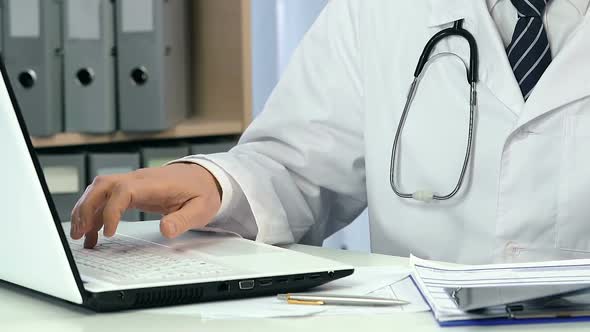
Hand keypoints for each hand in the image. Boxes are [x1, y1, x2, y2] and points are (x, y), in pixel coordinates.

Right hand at [70, 163, 221, 248]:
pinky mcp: (132, 189)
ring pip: (99, 189)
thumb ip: (183, 220)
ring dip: (86, 210)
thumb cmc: (202, 191)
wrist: (206, 177)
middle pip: (102, 186)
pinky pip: (106, 196)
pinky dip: (96, 212)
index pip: (123, 190)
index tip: (108, 233)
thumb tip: (166, 229)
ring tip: (81, 236)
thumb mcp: (201, 209)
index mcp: (155, 183)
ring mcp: (134, 182)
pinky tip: (93, 231)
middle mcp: (139, 179)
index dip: (111, 210)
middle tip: (80, 234)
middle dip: (87, 208)